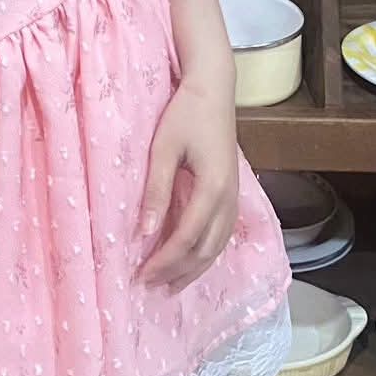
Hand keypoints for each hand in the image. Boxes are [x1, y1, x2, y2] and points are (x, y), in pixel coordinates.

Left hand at [136, 71, 239, 291]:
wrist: (213, 90)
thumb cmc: (185, 114)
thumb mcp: (164, 148)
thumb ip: (156, 191)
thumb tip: (143, 232)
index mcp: (212, 188)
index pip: (186, 239)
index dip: (164, 261)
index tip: (141, 275)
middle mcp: (228, 199)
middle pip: (205, 251)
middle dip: (177, 272)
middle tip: (150, 286)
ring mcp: (234, 198)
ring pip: (217, 247)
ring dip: (193, 269)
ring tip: (169, 284)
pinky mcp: (232, 193)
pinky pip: (222, 235)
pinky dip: (205, 254)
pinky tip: (191, 260)